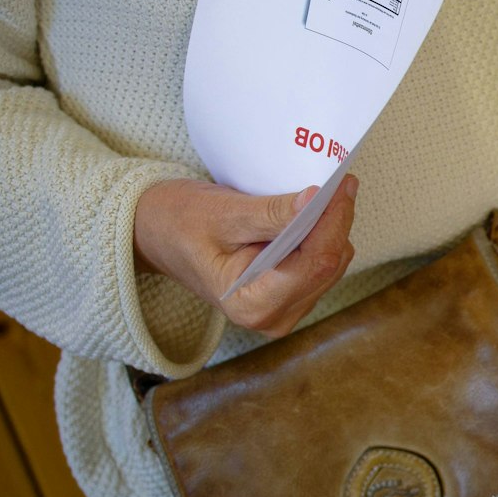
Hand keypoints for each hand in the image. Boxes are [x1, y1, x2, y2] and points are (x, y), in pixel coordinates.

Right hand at [133, 176, 357, 336]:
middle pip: (329, 265)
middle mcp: (274, 317)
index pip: (316, 263)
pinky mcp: (291, 295)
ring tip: (325, 192)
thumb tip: (316, 200)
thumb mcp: (223, 214)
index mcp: (254, 305)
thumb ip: (271, 213)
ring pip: (332, 263)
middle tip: (338, 180)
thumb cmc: (178, 223)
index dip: (334, 222)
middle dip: (336, 222)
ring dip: (331, 227)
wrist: (155, 234)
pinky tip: (312, 212)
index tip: (342, 184)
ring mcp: (286, 309)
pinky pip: (322, 262)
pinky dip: (321, 235)